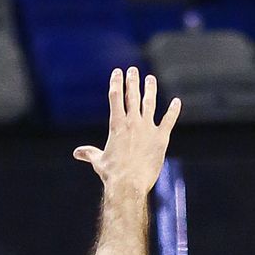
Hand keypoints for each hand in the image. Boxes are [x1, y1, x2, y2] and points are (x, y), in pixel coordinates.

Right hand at [73, 68, 180, 197]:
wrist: (128, 184)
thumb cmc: (112, 174)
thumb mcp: (99, 161)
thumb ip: (89, 153)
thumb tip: (77, 153)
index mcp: (116, 124)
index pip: (115, 97)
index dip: (116, 83)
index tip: (117, 72)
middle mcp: (132, 122)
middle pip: (132, 96)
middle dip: (132, 81)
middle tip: (132, 70)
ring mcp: (148, 128)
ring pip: (149, 103)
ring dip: (150, 89)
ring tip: (150, 79)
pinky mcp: (161, 138)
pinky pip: (169, 120)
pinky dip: (173, 111)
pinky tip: (176, 102)